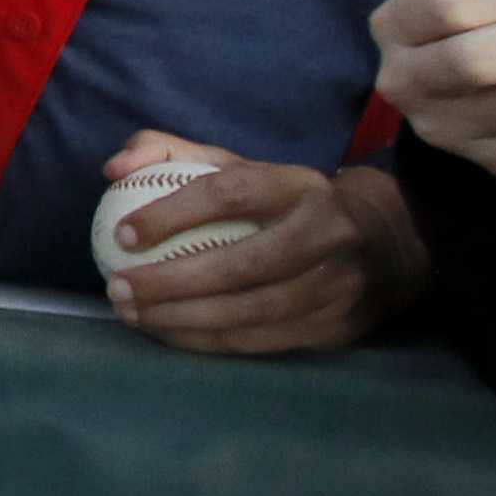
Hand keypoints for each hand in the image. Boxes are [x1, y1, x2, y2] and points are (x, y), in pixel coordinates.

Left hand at [94, 132, 424, 356]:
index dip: (172, 213)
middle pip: (243, 265)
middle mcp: (325, 232)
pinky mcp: (337, 325)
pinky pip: (261, 340)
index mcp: (298, 184)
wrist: (382, 242)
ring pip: (252, 311)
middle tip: (119, 289)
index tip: (123, 234)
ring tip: (134, 315)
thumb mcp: (238, 166)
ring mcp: (337, 283)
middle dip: (171, 282)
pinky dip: (207, 341)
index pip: (230, 193)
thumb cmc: (284, 203)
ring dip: (183, 319)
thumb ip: (172, 154)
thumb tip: (113, 169)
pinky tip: (168, 333)